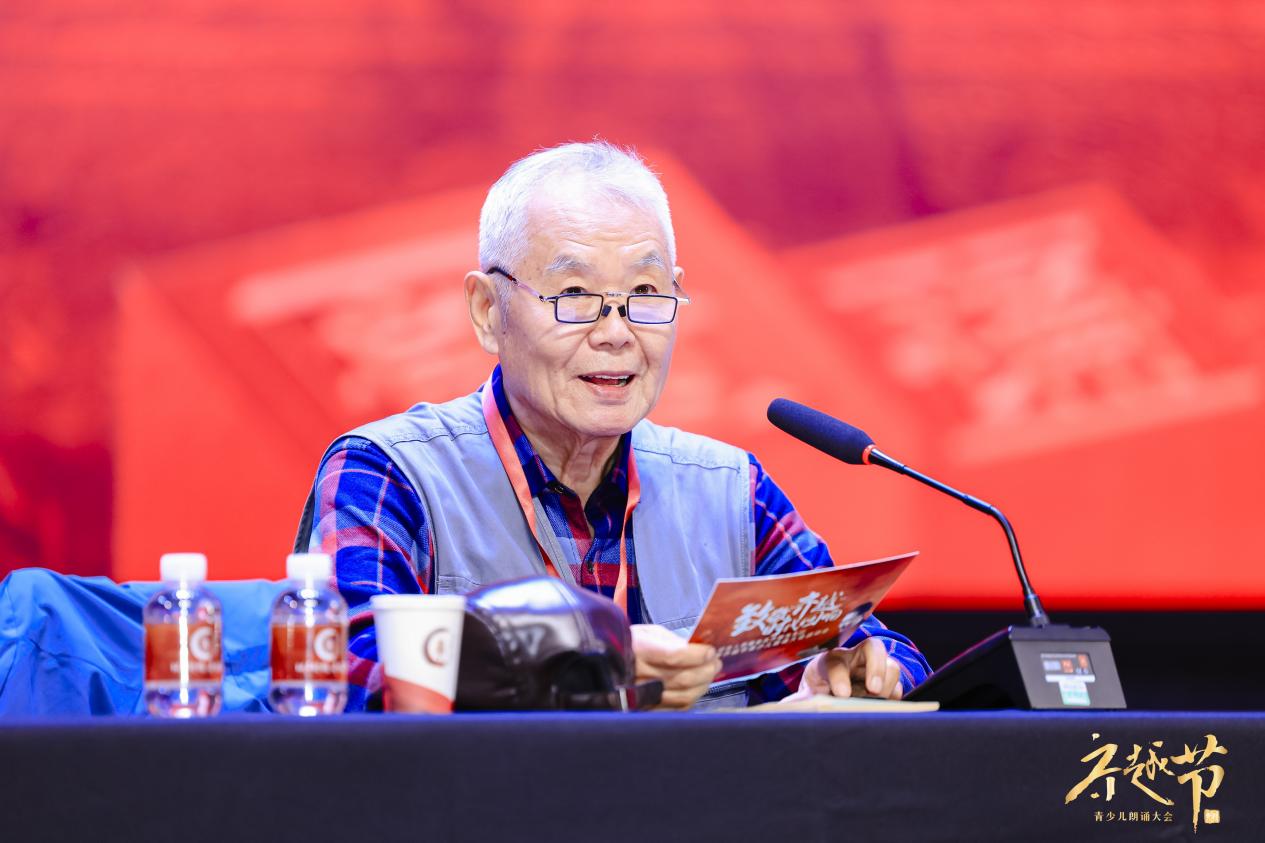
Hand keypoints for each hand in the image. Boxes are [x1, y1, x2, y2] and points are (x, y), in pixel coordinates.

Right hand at [630, 624, 722, 709]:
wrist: (602, 663)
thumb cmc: (627, 644)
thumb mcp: (646, 632)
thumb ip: (671, 641)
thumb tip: (696, 649)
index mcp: (638, 650)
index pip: (675, 656)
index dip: (698, 655)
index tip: (711, 651)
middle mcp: (639, 675)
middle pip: (683, 678)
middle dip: (706, 669)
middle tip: (716, 662)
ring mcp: (641, 696)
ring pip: (683, 696)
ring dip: (703, 685)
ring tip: (710, 674)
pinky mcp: (645, 708)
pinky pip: (675, 708)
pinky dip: (691, 698)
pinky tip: (697, 688)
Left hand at [788, 636, 904, 701]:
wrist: (828, 695)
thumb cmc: (814, 693)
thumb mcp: (802, 698)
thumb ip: (796, 704)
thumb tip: (782, 711)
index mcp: (828, 661)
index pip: (835, 663)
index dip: (839, 677)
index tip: (841, 695)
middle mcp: (853, 659)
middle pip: (873, 648)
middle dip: (876, 667)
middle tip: (874, 690)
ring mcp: (872, 669)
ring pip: (891, 665)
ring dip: (888, 684)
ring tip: (877, 701)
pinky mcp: (885, 683)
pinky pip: (898, 685)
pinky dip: (895, 696)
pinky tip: (885, 707)